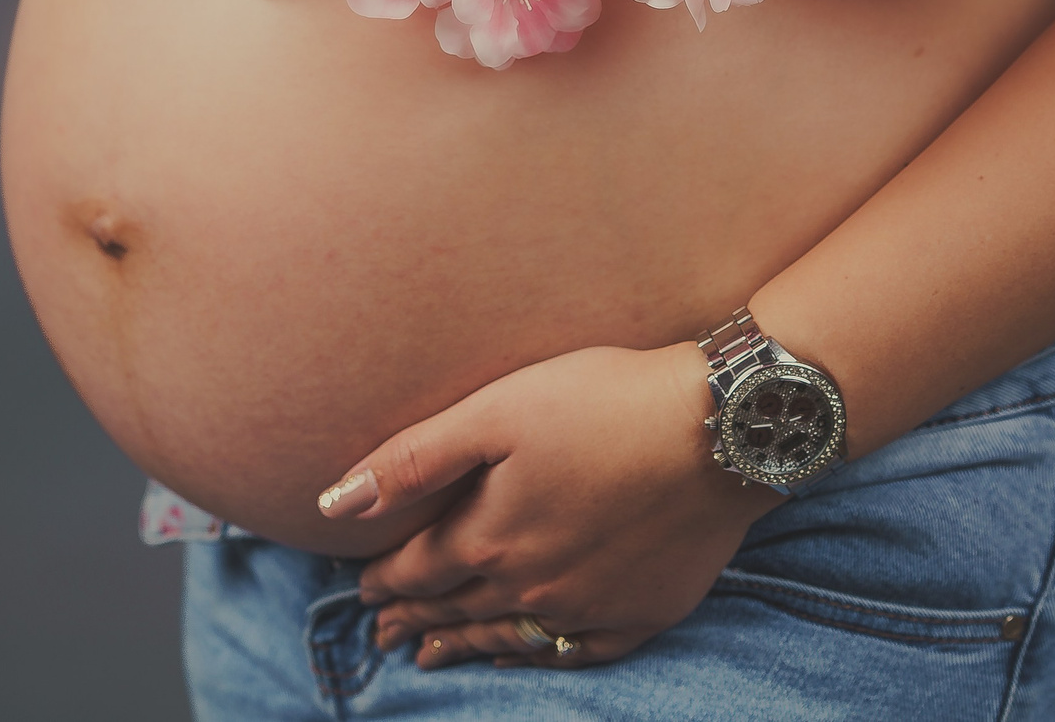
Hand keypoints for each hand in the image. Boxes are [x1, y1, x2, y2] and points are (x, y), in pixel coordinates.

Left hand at [314, 341, 778, 670]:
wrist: (719, 427)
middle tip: (381, 629)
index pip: (417, 569)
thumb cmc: (604, 400)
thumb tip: (335, 504)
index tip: (359, 586)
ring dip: (463, 645)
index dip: (382, 577)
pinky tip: (522, 653)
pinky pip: (575, 650)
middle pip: (455, 608)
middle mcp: (533, 584)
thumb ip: (413, 460)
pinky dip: (537, 655)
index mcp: (489, 536)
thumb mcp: (495, 410)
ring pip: (507, 636)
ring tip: (428, 654)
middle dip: (412, 616)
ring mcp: (590, 605)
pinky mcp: (643, 611)